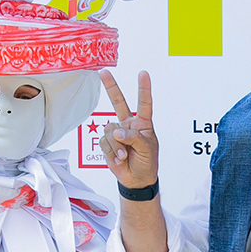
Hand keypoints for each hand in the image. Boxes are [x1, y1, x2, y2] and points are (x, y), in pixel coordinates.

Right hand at [99, 70, 158, 189]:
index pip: (144, 103)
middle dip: (111, 87)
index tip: (143, 73)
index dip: (143, 88)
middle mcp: (128, 124)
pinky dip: (111, 152)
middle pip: (119, 103)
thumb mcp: (147, 149)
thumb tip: (118, 131)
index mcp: (143, 123)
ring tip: (125, 155)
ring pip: (109, 130)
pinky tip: (119, 158)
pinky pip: (104, 142)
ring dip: (117, 145)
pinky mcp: (107, 143)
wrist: (136, 179)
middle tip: (104, 72)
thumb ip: (134, 138)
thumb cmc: (147, 162)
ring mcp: (117, 133)